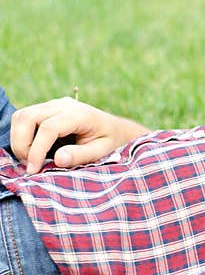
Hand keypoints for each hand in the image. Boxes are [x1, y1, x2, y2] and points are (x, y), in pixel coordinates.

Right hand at [10, 96, 150, 172]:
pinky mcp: (47, 108)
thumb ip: (81, 155)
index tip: (33, 169)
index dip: (37, 150)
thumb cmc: (110, 141)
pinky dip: (21, 134)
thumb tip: (58, 159)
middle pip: (28, 117)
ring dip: (19, 139)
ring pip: (22, 116)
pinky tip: (32, 150)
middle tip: (29, 165)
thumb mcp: (101, 151)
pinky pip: (24, 117)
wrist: (115, 129)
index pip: (49, 128)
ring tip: (30, 159)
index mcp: (80, 115)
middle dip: (22, 144)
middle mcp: (64, 105)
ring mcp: (54, 104)